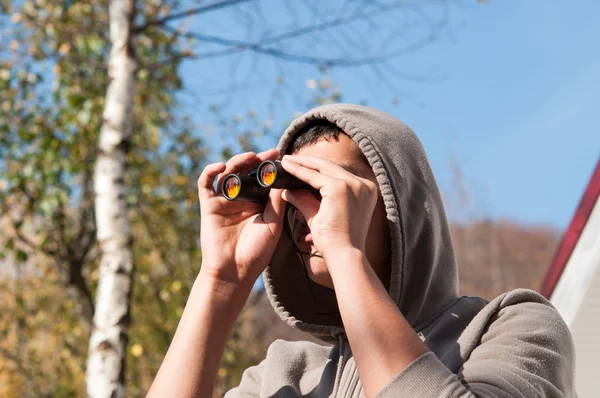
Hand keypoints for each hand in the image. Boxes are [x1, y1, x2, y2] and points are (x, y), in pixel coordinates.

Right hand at [197, 149, 286, 288]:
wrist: (235, 271)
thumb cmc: (257, 252)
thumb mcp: (273, 224)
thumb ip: (275, 201)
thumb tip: (282, 177)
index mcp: (258, 203)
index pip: (263, 179)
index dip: (270, 167)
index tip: (280, 157)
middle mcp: (241, 199)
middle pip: (246, 172)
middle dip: (256, 160)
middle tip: (268, 154)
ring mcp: (224, 201)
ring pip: (228, 173)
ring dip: (238, 162)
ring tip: (250, 157)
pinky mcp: (209, 205)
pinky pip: (206, 183)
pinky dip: (210, 171)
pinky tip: (221, 167)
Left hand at [280, 154, 377, 257]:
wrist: (344, 255)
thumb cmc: (335, 242)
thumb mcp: (320, 216)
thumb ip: (307, 201)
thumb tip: (288, 191)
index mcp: (364, 191)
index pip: (337, 174)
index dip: (317, 169)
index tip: (301, 166)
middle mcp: (363, 185)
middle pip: (331, 166)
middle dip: (308, 162)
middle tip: (289, 159)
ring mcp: (354, 184)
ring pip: (323, 167)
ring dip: (302, 163)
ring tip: (286, 161)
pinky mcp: (341, 187)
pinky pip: (314, 175)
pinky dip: (299, 171)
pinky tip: (287, 168)